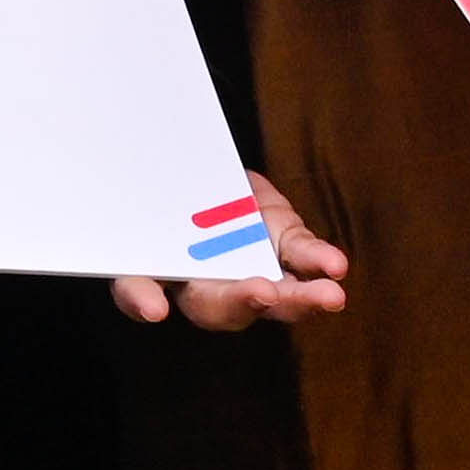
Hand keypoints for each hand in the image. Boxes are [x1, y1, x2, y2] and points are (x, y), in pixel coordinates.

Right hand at [114, 171, 342, 328]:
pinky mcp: (284, 245)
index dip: (141, 299)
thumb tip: (134, 241)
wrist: (207, 161)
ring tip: (328, 297)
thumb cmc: (167, 188)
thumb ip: (135, 218)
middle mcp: (202, 280)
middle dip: (241, 300)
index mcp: (154, 268)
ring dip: (300, 299)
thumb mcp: (145, 195)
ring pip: (272, 297)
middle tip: (262, 292)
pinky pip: (302, 258)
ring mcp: (249, 269)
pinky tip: (335, 267)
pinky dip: (319, 261)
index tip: (153, 307)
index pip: (136, 291)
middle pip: (216, 305)